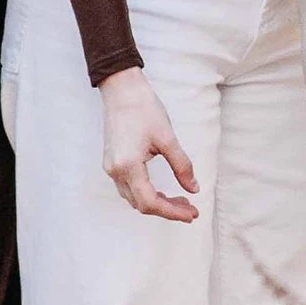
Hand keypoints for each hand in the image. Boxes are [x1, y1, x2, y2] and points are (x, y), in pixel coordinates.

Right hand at [98, 67, 198, 222]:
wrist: (122, 90)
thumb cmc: (144, 109)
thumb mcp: (168, 138)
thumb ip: (182, 166)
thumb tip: (194, 189)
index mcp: (128, 166)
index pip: (150, 202)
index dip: (172, 212)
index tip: (192, 214)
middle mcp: (116, 171)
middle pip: (141, 204)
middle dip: (168, 210)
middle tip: (191, 210)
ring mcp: (111, 167)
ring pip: (134, 198)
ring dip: (158, 203)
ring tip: (182, 201)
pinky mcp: (112, 162)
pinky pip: (129, 188)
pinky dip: (147, 194)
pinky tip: (163, 191)